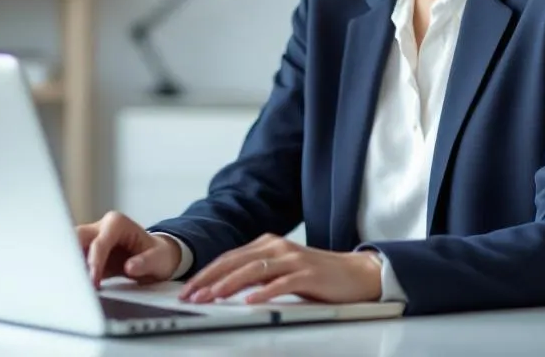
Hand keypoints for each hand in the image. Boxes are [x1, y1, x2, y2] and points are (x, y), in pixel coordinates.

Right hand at [76, 211, 181, 286]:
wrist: (156, 258)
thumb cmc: (158, 255)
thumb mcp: (159, 259)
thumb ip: (146, 262)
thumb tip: (129, 267)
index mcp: (117, 223)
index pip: (99, 243)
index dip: (94, 262)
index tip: (93, 281)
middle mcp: (101, 227)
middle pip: (76, 239)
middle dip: (72, 259)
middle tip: (73, 283)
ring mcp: (92, 239)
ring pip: (70, 248)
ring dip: (69, 266)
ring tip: (71, 287)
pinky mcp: (87, 253)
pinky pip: (74, 261)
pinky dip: (73, 272)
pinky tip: (73, 287)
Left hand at [179, 233, 381, 304]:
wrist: (357, 273)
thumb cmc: (317, 276)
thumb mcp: (281, 271)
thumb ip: (257, 274)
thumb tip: (224, 287)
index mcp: (268, 244)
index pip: (229, 257)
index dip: (206, 272)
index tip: (188, 289)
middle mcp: (278, 247)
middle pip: (236, 261)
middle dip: (209, 279)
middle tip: (190, 295)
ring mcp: (293, 259)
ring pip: (253, 270)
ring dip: (229, 284)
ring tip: (211, 297)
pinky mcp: (308, 274)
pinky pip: (282, 283)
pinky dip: (263, 292)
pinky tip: (250, 301)